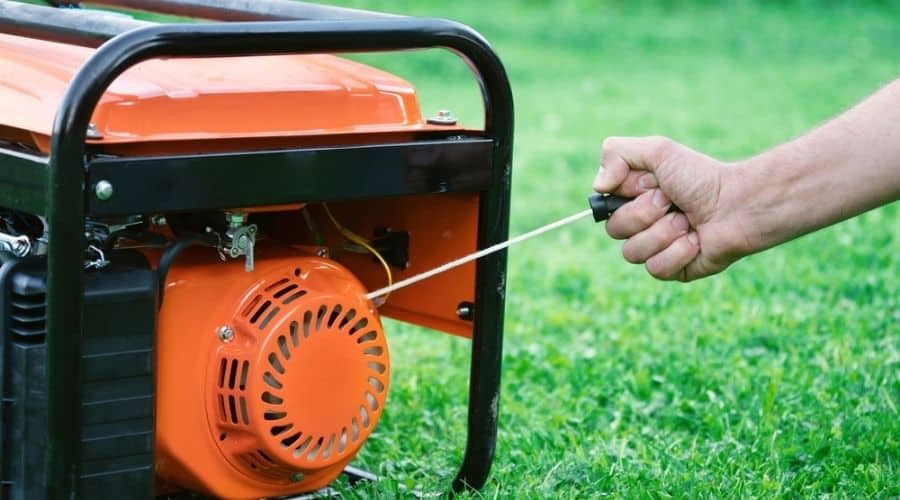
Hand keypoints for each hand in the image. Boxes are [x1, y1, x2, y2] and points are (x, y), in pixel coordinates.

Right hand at [593, 136, 751, 281]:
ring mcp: (656, 248)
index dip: (626, 196)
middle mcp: (641, 224)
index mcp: (634, 198)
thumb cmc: (701, 177)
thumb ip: (616, 154)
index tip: (651, 184)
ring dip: (663, 234)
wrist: (739, 204)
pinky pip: (656, 269)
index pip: (604, 206)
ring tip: (688, 222)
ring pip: (632, 253)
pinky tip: (696, 241)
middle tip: (673, 202)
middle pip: (614, 230)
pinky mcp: (673, 270)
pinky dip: (678, 252)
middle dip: (645, 214)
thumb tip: (597, 186)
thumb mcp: (658, 151)